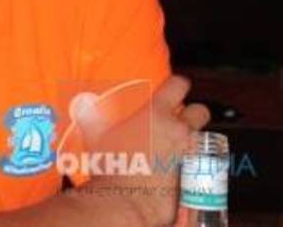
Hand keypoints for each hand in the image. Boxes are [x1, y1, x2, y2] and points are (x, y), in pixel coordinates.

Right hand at [72, 75, 209, 225]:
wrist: (127, 199)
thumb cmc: (112, 163)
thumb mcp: (97, 134)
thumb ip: (93, 116)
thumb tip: (82, 103)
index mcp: (156, 112)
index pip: (178, 85)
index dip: (177, 84)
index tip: (173, 86)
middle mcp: (177, 129)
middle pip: (200, 111)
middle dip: (193, 112)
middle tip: (179, 117)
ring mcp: (187, 152)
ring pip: (200, 136)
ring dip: (191, 137)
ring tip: (176, 143)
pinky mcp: (191, 174)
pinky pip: (195, 160)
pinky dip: (189, 160)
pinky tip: (173, 165)